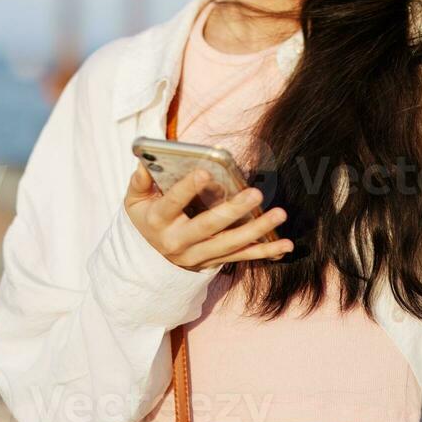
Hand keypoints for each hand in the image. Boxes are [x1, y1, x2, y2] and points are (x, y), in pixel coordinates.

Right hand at [124, 159, 293, 270]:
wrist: (149, 257)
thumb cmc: (147, 217)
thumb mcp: (135, 200)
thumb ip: (140, 180)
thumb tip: (146, 160)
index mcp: (159, 220)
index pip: (173, 203)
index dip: (188, 188)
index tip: (206, 171)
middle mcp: (179, 241)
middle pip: (208, 226)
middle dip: (233, 211)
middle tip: (256, 194)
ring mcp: (198, 255)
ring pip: (231, 244)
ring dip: (257, 230)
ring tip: (279, 214)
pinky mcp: (214, 261)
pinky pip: (242, 257)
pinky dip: (265, 251)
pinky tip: (285, 245)